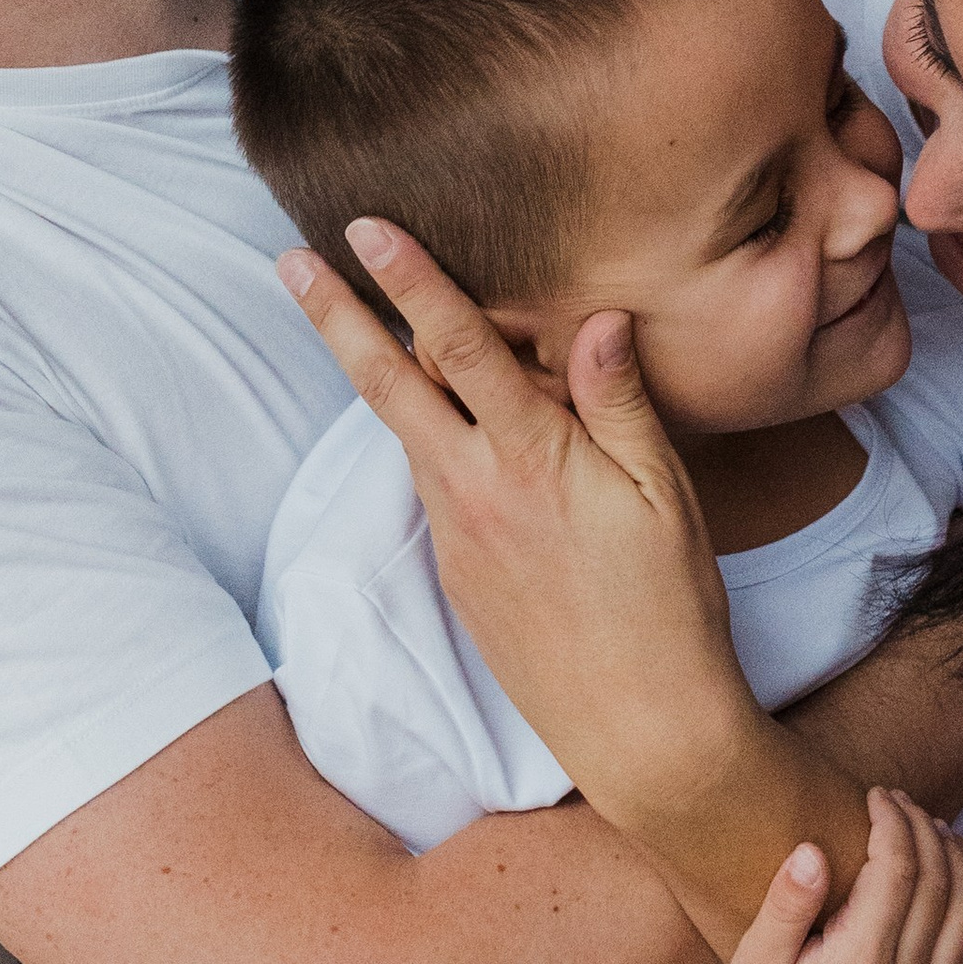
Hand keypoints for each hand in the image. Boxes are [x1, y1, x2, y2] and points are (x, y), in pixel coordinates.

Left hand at [279, 223, 751, 828]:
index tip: (367, 230)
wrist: (643, 733)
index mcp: (530, 460)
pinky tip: (435, 416)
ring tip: (346, 317)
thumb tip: (597, 317)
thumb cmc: (671, 608)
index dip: (411, 280)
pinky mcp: (458, 574)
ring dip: (373, 370)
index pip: (456, 347)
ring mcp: (458, 536)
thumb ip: (621, 402)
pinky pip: (429, 482)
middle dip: (336, 316)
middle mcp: (476, 492)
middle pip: (388, 384)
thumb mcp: (664, 495)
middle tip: (291, 262)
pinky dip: (420, 433)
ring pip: (403, 432)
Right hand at [701, 794, 962, 963]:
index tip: (875, 794)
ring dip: (958, 870)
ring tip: (936, 834)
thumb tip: (814, 849)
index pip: (898, 869)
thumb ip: (786, 905)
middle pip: (937, 886)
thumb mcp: (752, 963)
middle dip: (924, 831)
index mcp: (859, 963)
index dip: (892, 821)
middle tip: (902, 802)